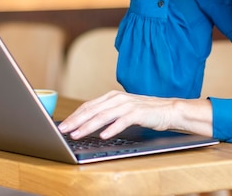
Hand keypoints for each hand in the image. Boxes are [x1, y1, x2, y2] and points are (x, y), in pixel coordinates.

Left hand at [58, 90, 212, 139]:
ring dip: (88, 126)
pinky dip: (112, 128)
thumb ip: (107, 113)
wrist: (169, 110)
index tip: (63, 125)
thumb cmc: (145, 112)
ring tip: (77, 134)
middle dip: (76, 121)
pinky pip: (122, 121)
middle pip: (92, 110)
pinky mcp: (138, 113)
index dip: (74, 115)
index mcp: (112, 96)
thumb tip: (88, 123)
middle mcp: (118, 98)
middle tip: (64, 130)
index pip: (88, 106)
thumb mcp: (123, 110)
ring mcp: (128, 105)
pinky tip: (103, 135)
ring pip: (103, 115)